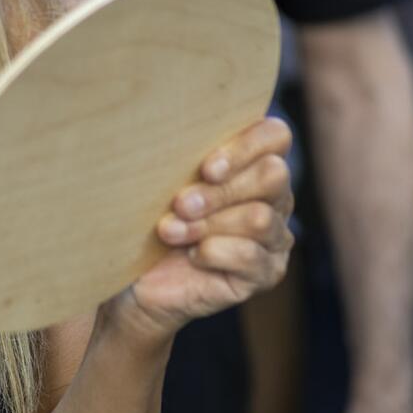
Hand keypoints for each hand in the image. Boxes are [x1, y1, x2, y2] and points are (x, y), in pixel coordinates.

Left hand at [113, 116, 295, 341]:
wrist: (136, 282)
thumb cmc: (150, 219)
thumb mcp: (164, 180)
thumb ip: (182, 155)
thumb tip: (172, 130)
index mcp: (253, 163)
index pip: (275, 136)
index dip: (244, 147)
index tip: (205, 168)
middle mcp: (274, 197)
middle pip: (273, 175)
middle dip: (222, 189)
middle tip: (180, 204)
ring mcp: (274, 238)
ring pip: (260, 218)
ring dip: (208, 223)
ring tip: (171, 231)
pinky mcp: (265, 274)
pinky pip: (251, 256)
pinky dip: (214, 253)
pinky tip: (191, 255)